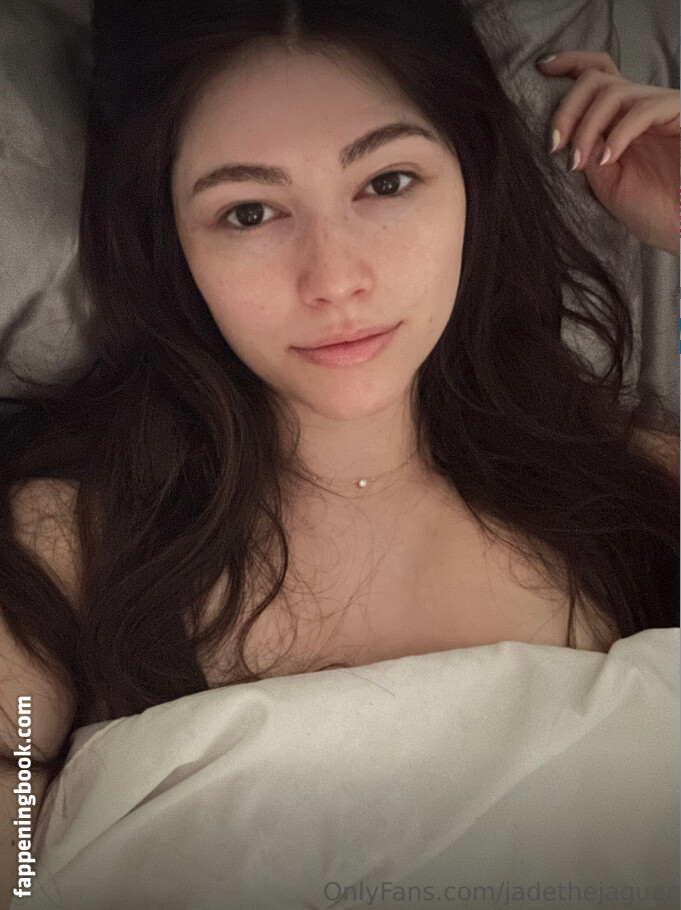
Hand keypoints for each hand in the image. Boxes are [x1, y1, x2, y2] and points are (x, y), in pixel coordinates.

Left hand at [536, 50, 679, 256]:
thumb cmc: (652, 210)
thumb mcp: (606, 182)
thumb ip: (587, 153)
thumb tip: (564, 133)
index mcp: (620, 120)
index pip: (597, 75)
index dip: (569, 63)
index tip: (542, 68)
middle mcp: (639, 108)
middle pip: (595, 79)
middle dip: (566, 110)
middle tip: (554, 146)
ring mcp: (661, 108)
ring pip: (613, 92)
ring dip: (585, 127)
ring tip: (577, 163)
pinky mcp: (680, 113)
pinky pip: (643, 110)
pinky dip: (617, 133)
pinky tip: (607, 159)